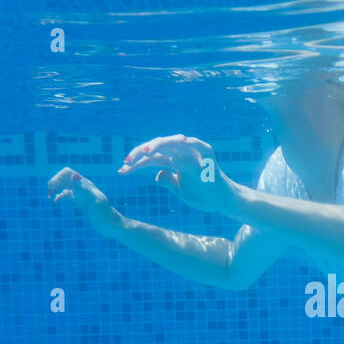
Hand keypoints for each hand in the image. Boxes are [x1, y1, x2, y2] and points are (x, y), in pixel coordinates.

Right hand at [48, 167, 119, 234]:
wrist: (111, 224)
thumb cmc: (102, 214)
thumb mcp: (92, 201)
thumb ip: (82, 188)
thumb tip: (73, 175)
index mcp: (85, 184)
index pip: (68, 173)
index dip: (58, 178)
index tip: (53, 188)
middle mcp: (83, 187)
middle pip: (65, 177)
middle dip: (55, 182)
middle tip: (50, 192)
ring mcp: (82, 194)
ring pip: (65, 186)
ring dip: (56, 188)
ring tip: (50, 195)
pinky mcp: (81, 202)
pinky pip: (68, 195)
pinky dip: (60, 195)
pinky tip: (56, 200)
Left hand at [118, 134, 238, 215]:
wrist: (223, 202)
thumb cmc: (202, 195)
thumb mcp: (179, 190)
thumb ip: (168, 180)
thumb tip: (158, 174)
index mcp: (174, 160)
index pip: (151, 158)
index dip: (136, 163)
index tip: (121, 170)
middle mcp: (182, 153)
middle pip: (157, 148)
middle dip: (140, 153)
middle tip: (126, 161)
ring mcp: (194, 151)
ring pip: (172, 143)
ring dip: (158, 145)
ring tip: (144, 152)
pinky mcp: (207, 153)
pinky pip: (195, 145)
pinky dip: (186, 143)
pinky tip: (178, 142)